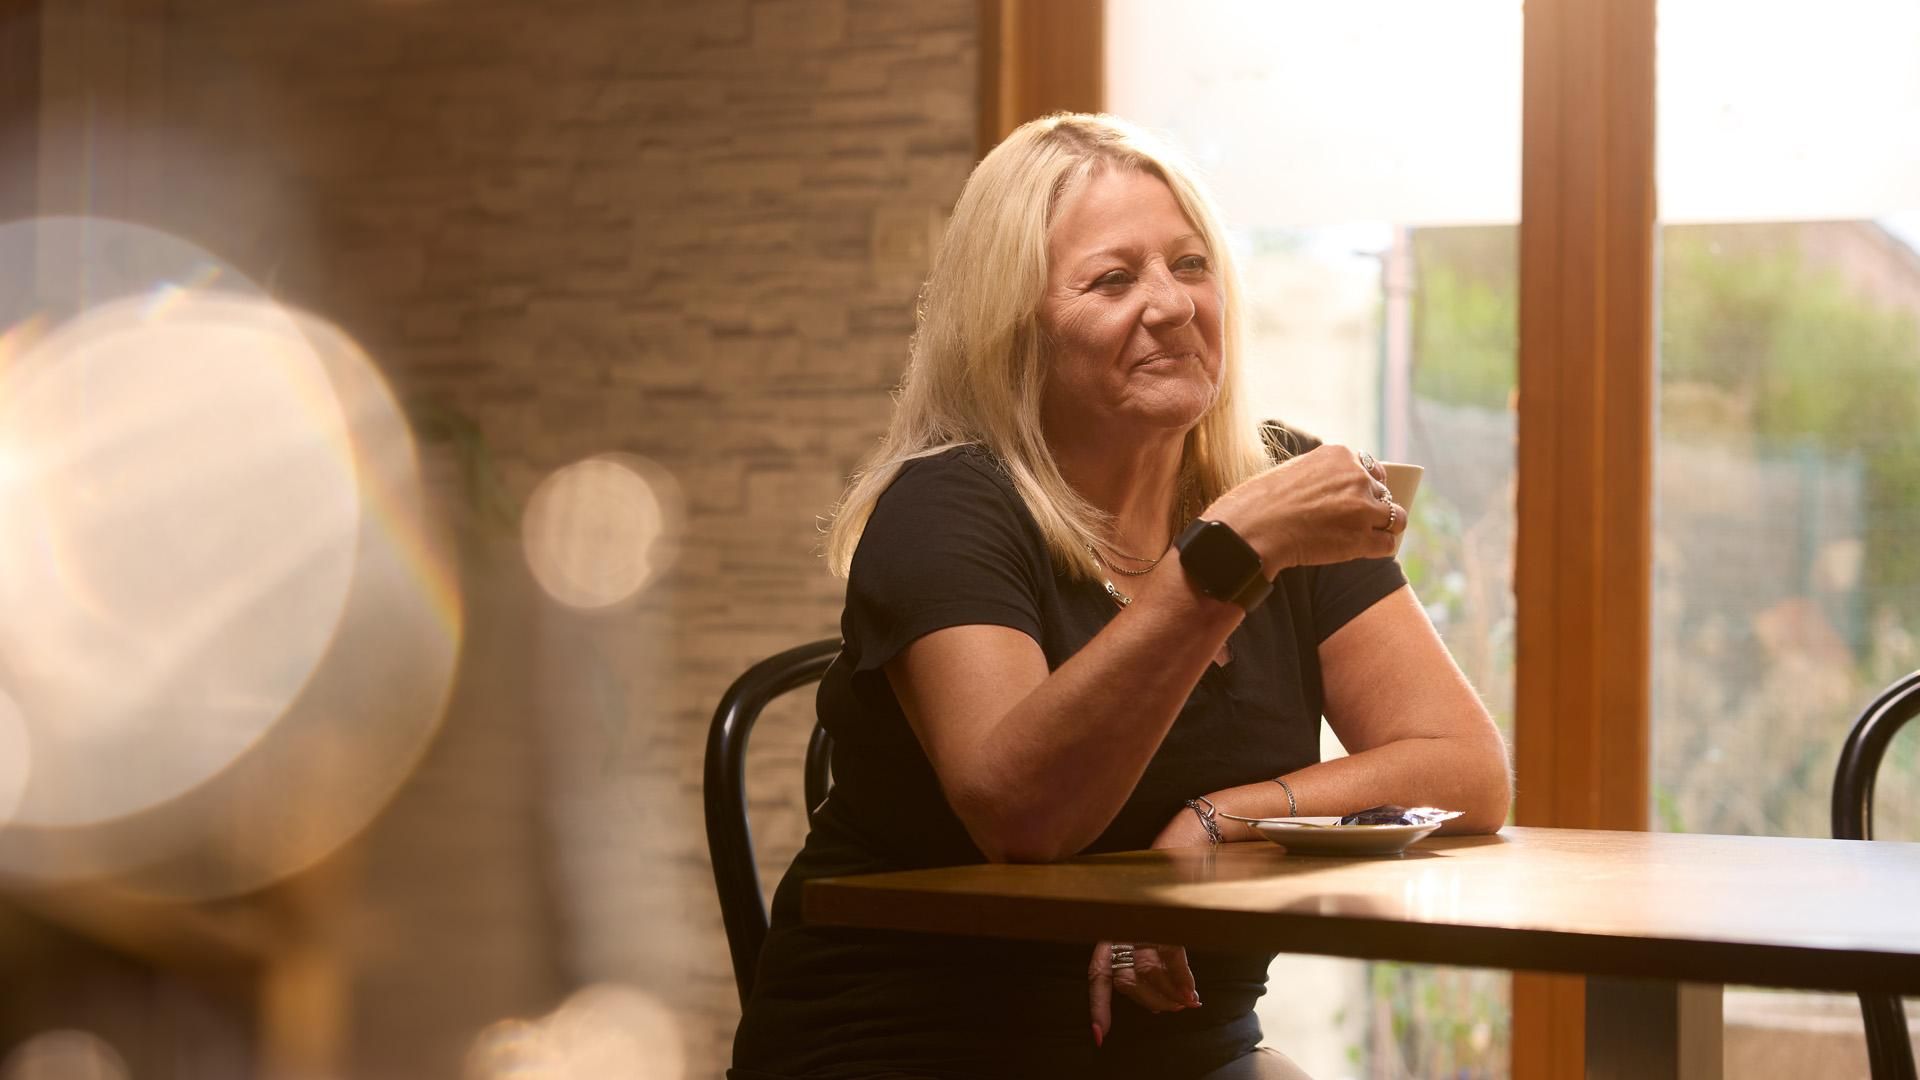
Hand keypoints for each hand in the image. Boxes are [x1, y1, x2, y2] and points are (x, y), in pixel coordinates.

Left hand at [1087, 807, 1210, 1043]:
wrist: (1182, 846)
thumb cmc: (1164, 886)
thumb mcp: (1146, 920)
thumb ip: (1143, 954)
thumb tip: (1162, 997)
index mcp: (1109, 928)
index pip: (1097, 975)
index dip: (1099, 1007)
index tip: (1101, 1036)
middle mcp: (1120, 925)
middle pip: (1127, 981)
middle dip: (1151, 1001)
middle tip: (1171, 1009)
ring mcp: (1142, 920)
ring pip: (1149, 973)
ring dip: (1169, 994)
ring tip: (1185, 1002)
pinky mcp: (1166, 916)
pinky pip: (1173, 959)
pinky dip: (1184, 981)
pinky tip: (1192, 995)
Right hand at [1205, 444, 1402, 570]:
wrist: (1252, 529)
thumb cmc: (1262, 503)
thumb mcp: (1295, 471)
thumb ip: (1323, 475)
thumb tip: (1340, 491)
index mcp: (1340, 456)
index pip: (1370, 468)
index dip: (1367, 485)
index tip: (1359, 498)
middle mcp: (1357, 477)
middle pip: (1383, 492)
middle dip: (1373, 507)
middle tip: (1356, 521)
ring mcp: (1363, 508)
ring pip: (1396, 517)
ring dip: (1383, 528)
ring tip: (1367, 537)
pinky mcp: (1362, 539)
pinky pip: (1388, 544)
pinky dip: (1379, 549)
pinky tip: (1363, 551)